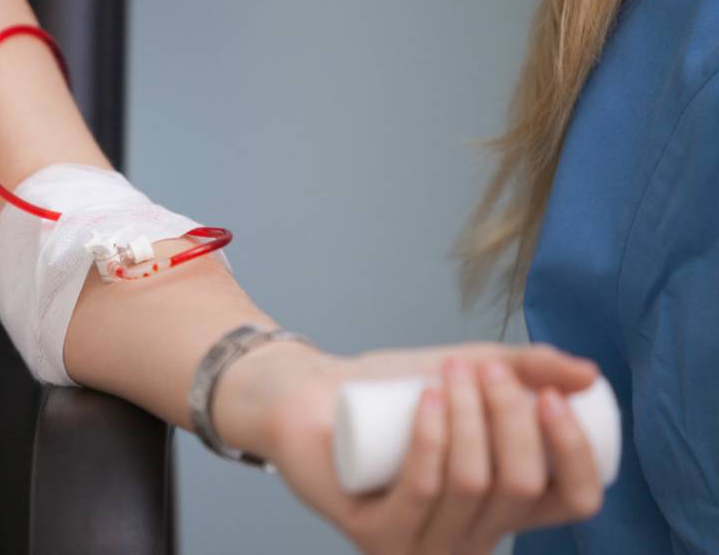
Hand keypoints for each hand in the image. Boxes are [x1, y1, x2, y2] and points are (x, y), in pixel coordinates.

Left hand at [210, 340, 603, 554]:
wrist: (314, 395)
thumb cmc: (398, 391)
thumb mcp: (474, 371)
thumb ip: (530, 368)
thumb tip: (590, 376)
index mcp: (506, 508)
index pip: (573, 499)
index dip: (575, 451)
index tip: (552, 396)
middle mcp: (472, 537)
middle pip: (519, 484)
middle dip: (508, 416)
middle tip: (482, 369)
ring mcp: (422, 544)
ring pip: (470, 484)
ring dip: (469, 417)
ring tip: (450, 373)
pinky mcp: (375, 536)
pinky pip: (421, 490)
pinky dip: (432, 440)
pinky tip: (431, 401)